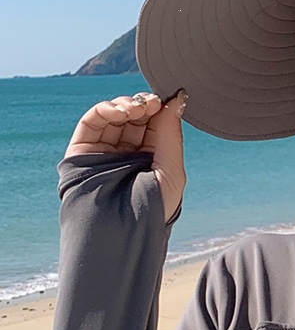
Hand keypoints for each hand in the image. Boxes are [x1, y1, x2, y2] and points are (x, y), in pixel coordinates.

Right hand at [65, 90, 187, 222]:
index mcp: (150, 158)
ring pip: (114, 115)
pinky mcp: (82, 150)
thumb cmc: (153, 206)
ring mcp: (105, 150)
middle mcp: (127, 153)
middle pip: (135, 117)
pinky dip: (105, 109)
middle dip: (144, 105)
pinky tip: (121, 111)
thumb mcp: (171, 168)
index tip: (168, 99)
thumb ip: (171, 132)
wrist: (122, 231)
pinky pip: (91, 122)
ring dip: (126, 104)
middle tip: (152, 103)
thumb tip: (177, 98)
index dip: (160, 109)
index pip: (154, 124)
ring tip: (138, 108)